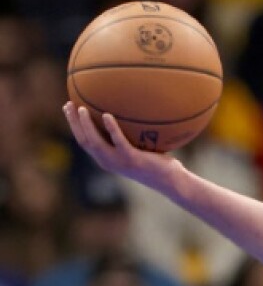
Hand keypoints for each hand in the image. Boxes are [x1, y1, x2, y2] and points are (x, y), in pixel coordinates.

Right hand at [62, 103, 181, 188]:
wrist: (171, 181)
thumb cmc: (158, 164)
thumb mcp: (139, 149)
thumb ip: (130, 137)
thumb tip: (131, 113)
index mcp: (107, 159)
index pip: (84, 142)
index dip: (74, 126)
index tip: (69, 109)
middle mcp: (108, 162)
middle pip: (84, 140)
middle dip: (73, 123)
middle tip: (68, 105)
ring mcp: (119, 161)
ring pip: (95, 142)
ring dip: (86, 125)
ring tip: (82, 108)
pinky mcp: (132, 159)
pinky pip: (118, 141)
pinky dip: (111, 128)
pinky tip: (106, 115)